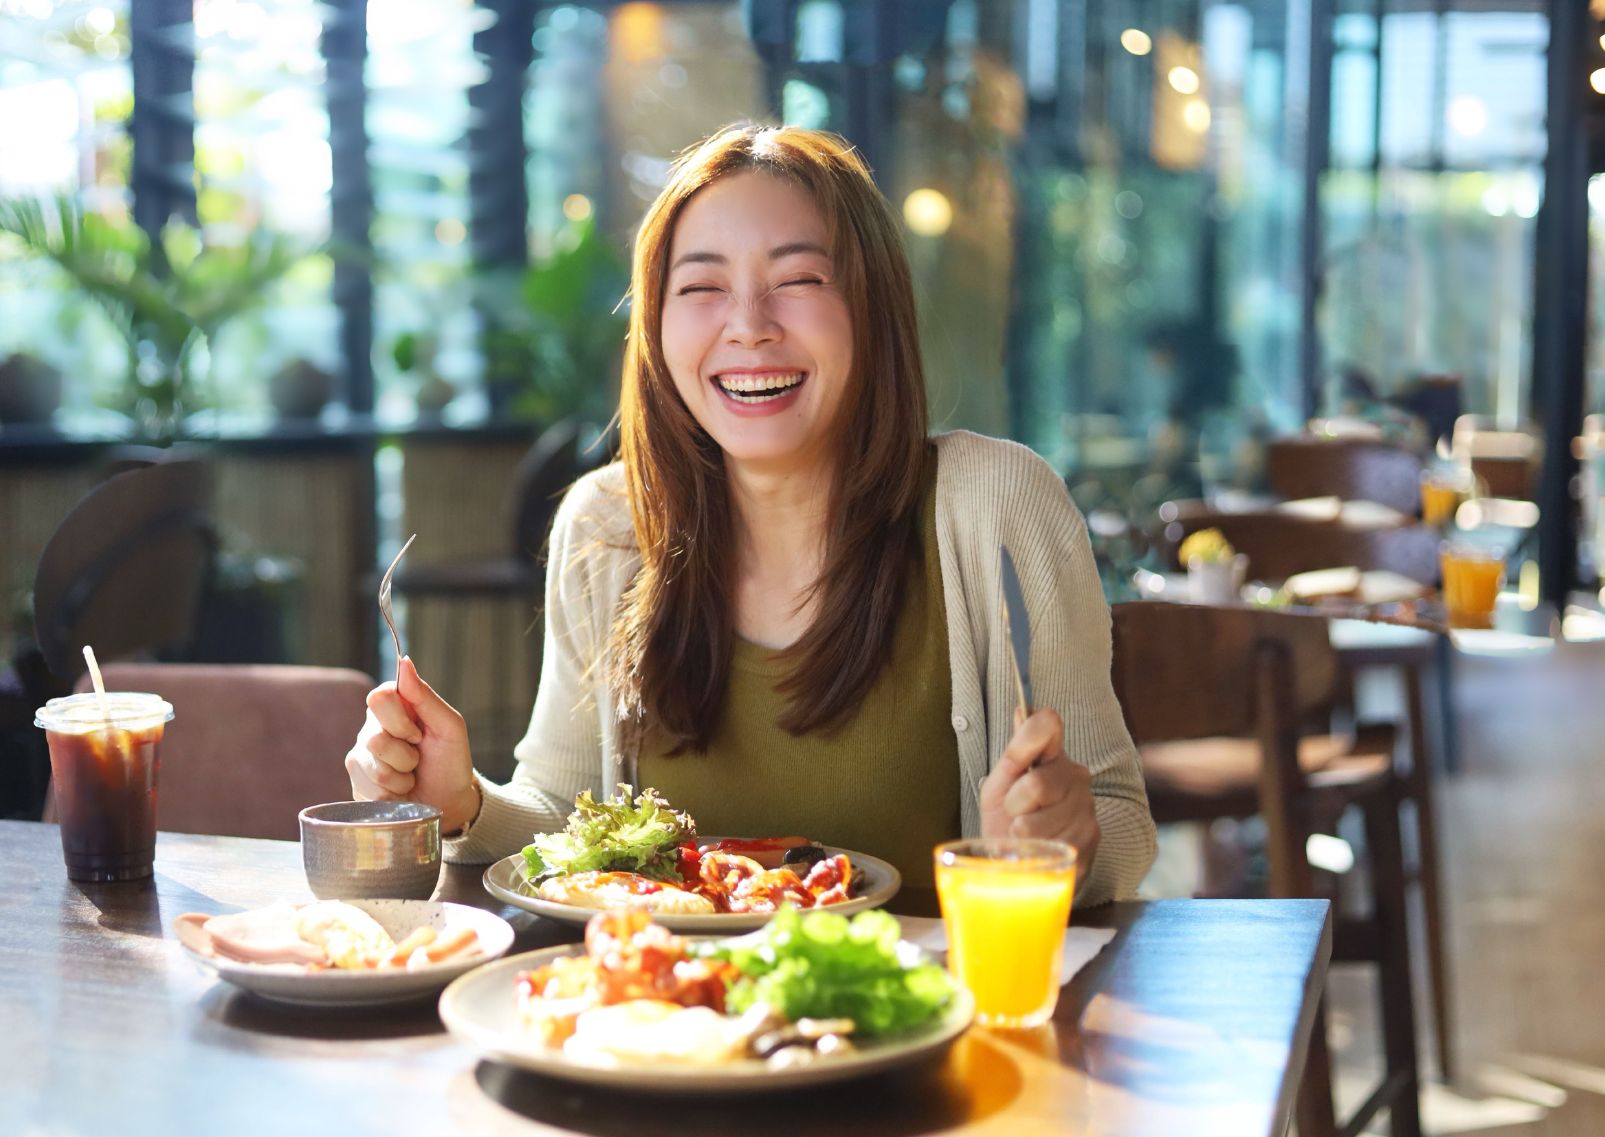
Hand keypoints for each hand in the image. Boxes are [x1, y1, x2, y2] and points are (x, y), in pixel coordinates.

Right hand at [345, 657, 479, 831]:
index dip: (399, 721)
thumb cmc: (450, 760)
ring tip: (411, 776)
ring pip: (372, 767)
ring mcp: (361, 756)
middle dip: (405, 756)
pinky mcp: (356, 782)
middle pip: (374, 738)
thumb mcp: (449, 726)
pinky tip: (400, 791)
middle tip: (418, 759)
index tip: (418, 734)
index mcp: (394, 706)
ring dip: (401, 777)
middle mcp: (371, 727)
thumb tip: (404, 661)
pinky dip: (392, 793)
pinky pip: (368, 789)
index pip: (378, 698)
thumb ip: (425, 696)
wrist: (448, 801)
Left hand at [979, 707, 1099, 879]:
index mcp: (1053, 755)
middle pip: (1036, 785)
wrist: (1026, 859)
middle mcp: (1077, 776)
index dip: (1026, 741)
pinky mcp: (1089, 838)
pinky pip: (1048, 845)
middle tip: (1015, 813)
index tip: (1016, 759)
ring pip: (1037, 822)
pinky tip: (1040, 847)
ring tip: (1026, 833)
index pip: (1047, 726)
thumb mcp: (1001, 783)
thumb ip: (1015, 751)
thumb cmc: (1010, 817)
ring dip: (1021, 833)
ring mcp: (1087, 807)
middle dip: (1014, 805)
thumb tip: (1021, 709)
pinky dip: (1033, 851)